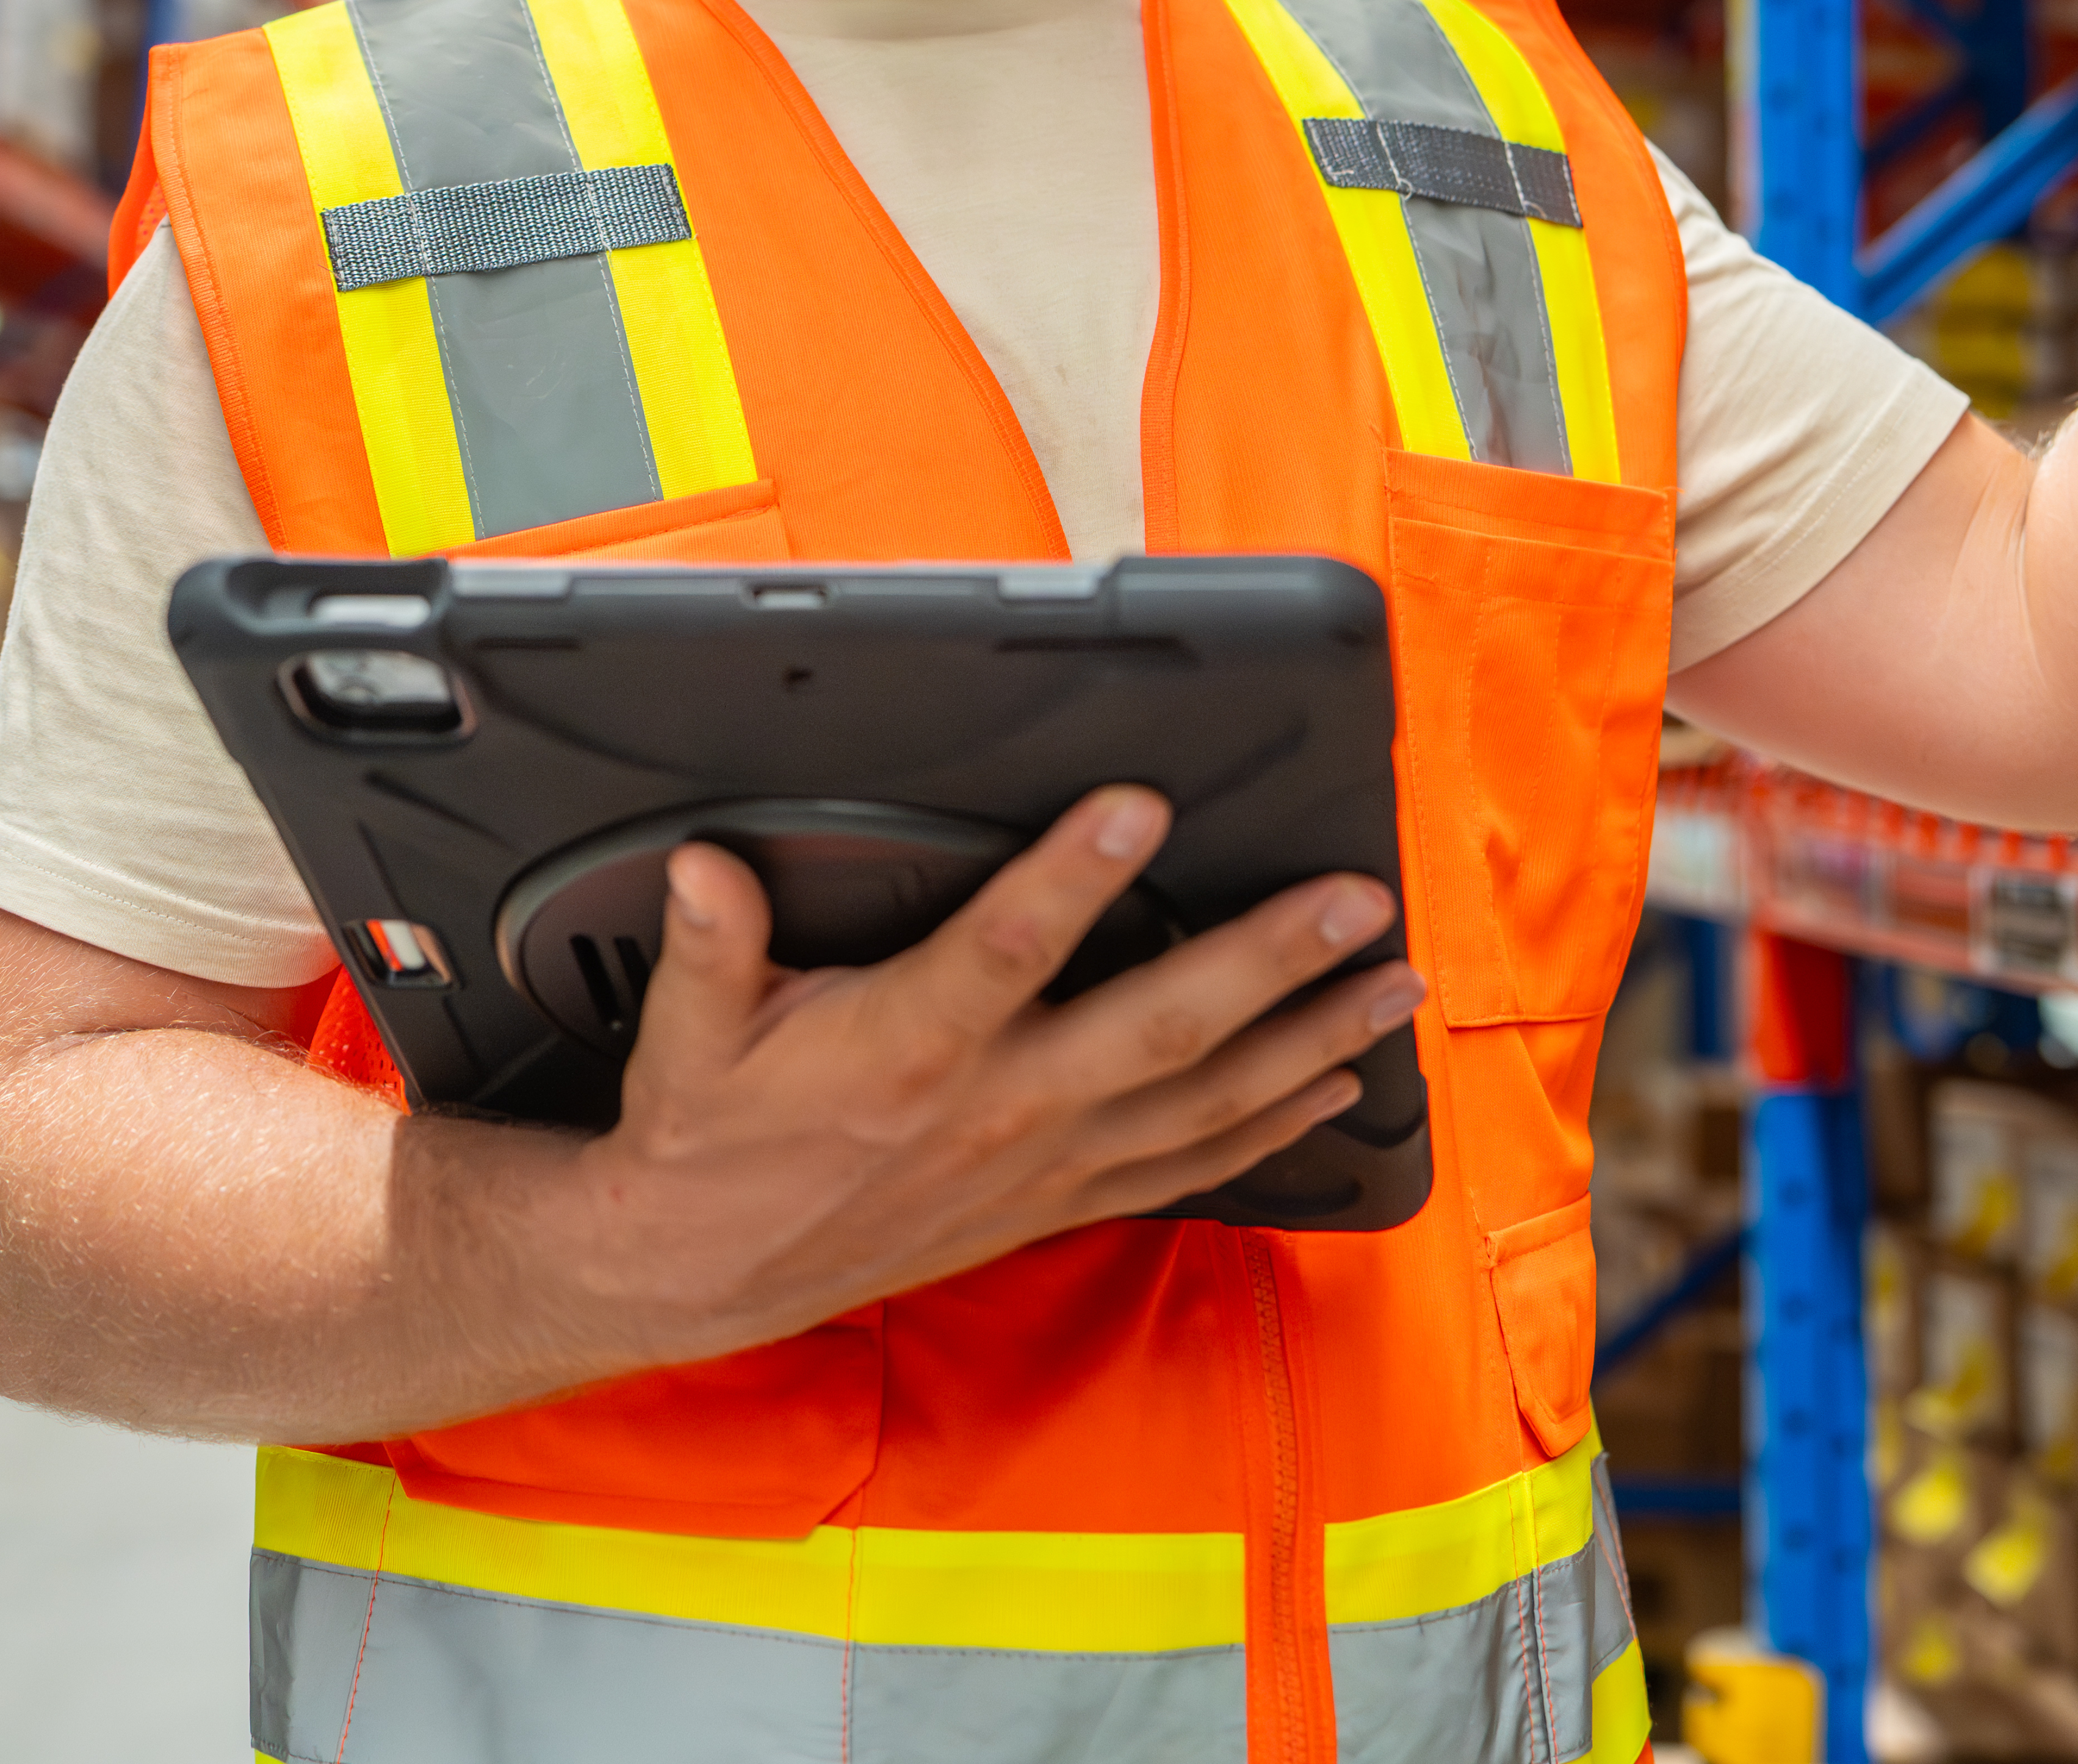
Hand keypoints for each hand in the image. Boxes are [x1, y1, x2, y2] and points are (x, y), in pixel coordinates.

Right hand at [536, 787, 1419, 1366]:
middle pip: (1156, 1028)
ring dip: (1310, 1043)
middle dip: (1266, 961)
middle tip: (1353, 900)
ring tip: (1394, 984)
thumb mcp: (683, 1036)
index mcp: (905, 1046)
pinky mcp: (1058, 1200)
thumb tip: (707, 867)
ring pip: (1203, 1102)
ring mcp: (1042, 1162)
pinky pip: (1190, 1168)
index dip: (1073, 875)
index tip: (1139, 804)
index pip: (1003, 949)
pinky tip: (1338, 1086)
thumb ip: (706, 945)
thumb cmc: (706, 1137)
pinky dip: (1273, 1129)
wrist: (702, 1274)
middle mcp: (995, 1106)